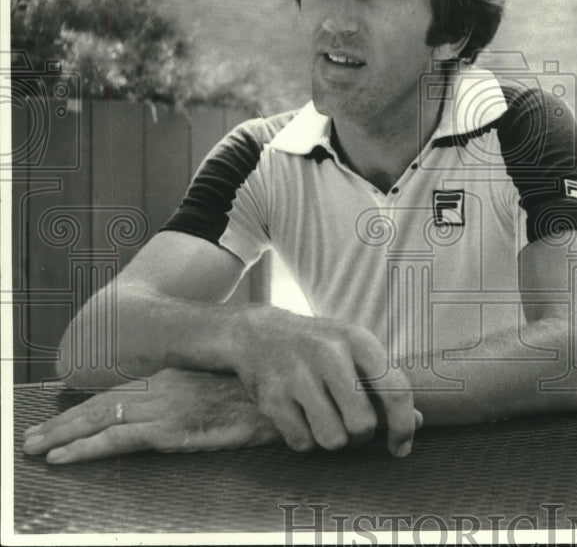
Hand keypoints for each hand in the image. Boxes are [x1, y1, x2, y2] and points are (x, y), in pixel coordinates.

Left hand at [22, 368, 280, 463]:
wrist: (289, 396)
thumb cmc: (265, 396)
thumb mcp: (229, 390)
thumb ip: (203, 395)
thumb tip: (191, 405)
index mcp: (178, 376)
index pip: (123, 391)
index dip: (90, 404)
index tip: (65, 416)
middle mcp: (166, 386)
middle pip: (103, 403)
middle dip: (64, 422)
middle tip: (31, 437)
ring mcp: (167, 406)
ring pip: (101, 419)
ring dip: (63, 436)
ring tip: (36, 448)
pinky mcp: (171, 429)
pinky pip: (118, 439)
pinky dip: (86, 448)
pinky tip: (64, 457)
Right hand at [233, 306, 420, 456]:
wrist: (259, 334)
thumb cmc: (320, 347)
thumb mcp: (356, 350)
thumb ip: (386, 384)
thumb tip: (416, 422)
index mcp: (359, 340)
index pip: (395, 392)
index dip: (403, 426)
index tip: (402, 446)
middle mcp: (329, 354)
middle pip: (362, 424)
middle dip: (362, 436)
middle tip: (354, 426)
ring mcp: (298, 375)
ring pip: (332, 440)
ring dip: (333, 440)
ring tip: (327, 420)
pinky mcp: (272, 397)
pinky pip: (303, 443)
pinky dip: (307, 440)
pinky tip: (303, 418)